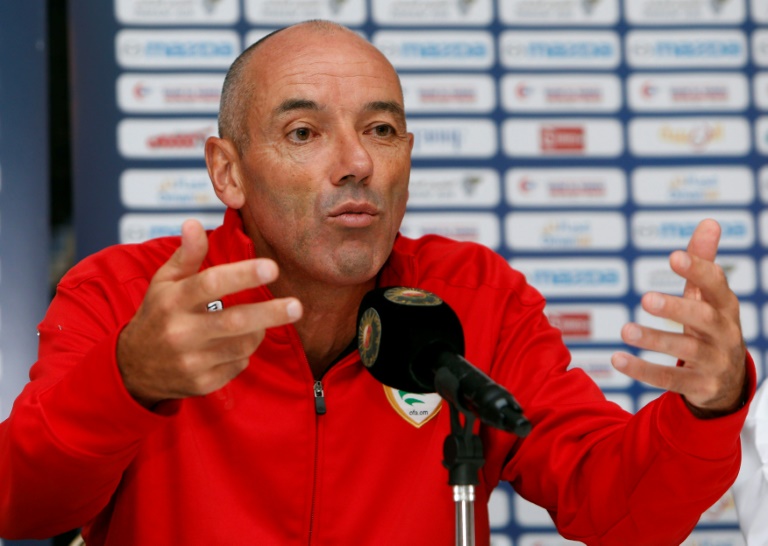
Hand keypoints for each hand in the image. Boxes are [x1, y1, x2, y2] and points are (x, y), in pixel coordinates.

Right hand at [117, 220, 302, 407]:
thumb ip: (186, 255)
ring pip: (243, 345)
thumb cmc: (158, 315)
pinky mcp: (202, 383)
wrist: (134, 368)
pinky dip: (245, 352)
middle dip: (270, 313)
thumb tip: (193, 223)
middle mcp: (181, 332)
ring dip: (259, 330)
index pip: (211, 284)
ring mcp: (191, 361)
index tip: (272, 267)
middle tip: (297, 306)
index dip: (243, 275)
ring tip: (259, 319)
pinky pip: (238, 365)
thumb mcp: (165, 282)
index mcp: (173, 300)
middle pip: (234, 321)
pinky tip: (234, 343)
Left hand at [611, 219, 746, 416]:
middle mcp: (724, 333)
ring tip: (625, 330)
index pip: (716, 284)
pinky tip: (617, 358)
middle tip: (645, 298)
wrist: (729, 381)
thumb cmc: (711, 326)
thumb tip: (709, 222)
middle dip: (676, 308)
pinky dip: (642, 370)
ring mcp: (714, 361)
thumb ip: (704, 261)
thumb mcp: (709, 296)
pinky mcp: (700, 387)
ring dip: (654, 339)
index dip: (697, 270)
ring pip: (685, 349)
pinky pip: (669, 379)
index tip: (674, 256)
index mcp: (725, 306)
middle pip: (704, 318)